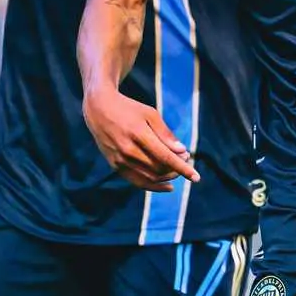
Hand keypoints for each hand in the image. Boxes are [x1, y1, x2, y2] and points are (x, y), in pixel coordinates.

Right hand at [82, 88, 199, 191]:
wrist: (99, 109)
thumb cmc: (129, 109)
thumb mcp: (150, 114)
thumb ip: (165, 134)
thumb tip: (182, 152)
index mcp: (138, 134)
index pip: (165, 157)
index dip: (183, 168)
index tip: (196, 177)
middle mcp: (127, 150)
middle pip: (159, 169)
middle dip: (177, 169)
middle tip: (186, 159)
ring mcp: (119, 160)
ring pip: (149, 178)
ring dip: (167, 177)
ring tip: (177, 169)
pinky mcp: (115, 165)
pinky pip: (137, 182)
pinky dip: (153, 186)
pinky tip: (167, 186)